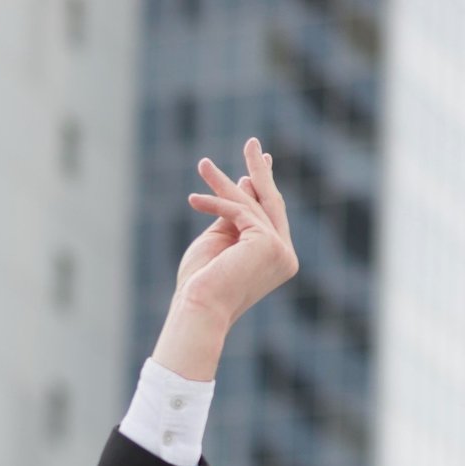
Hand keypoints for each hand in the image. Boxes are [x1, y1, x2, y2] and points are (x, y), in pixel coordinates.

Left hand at [174, 136, 299, 323]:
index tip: (251, 169)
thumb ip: (234, 216)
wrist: (198, 309)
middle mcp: (285, 254)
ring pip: (252, 204)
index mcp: (277, 257)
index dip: (260, 188)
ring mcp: (281, 249)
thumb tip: (243, 184)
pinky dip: (216, 204)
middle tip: (252, 142)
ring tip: (202, 164)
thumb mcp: (219, 242)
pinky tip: (194, 200)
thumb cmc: (201, 284)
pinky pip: (240, 212)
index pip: (269, 216)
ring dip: (223, 184)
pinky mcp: (268, 243)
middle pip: (271, 203)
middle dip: (259, 171)